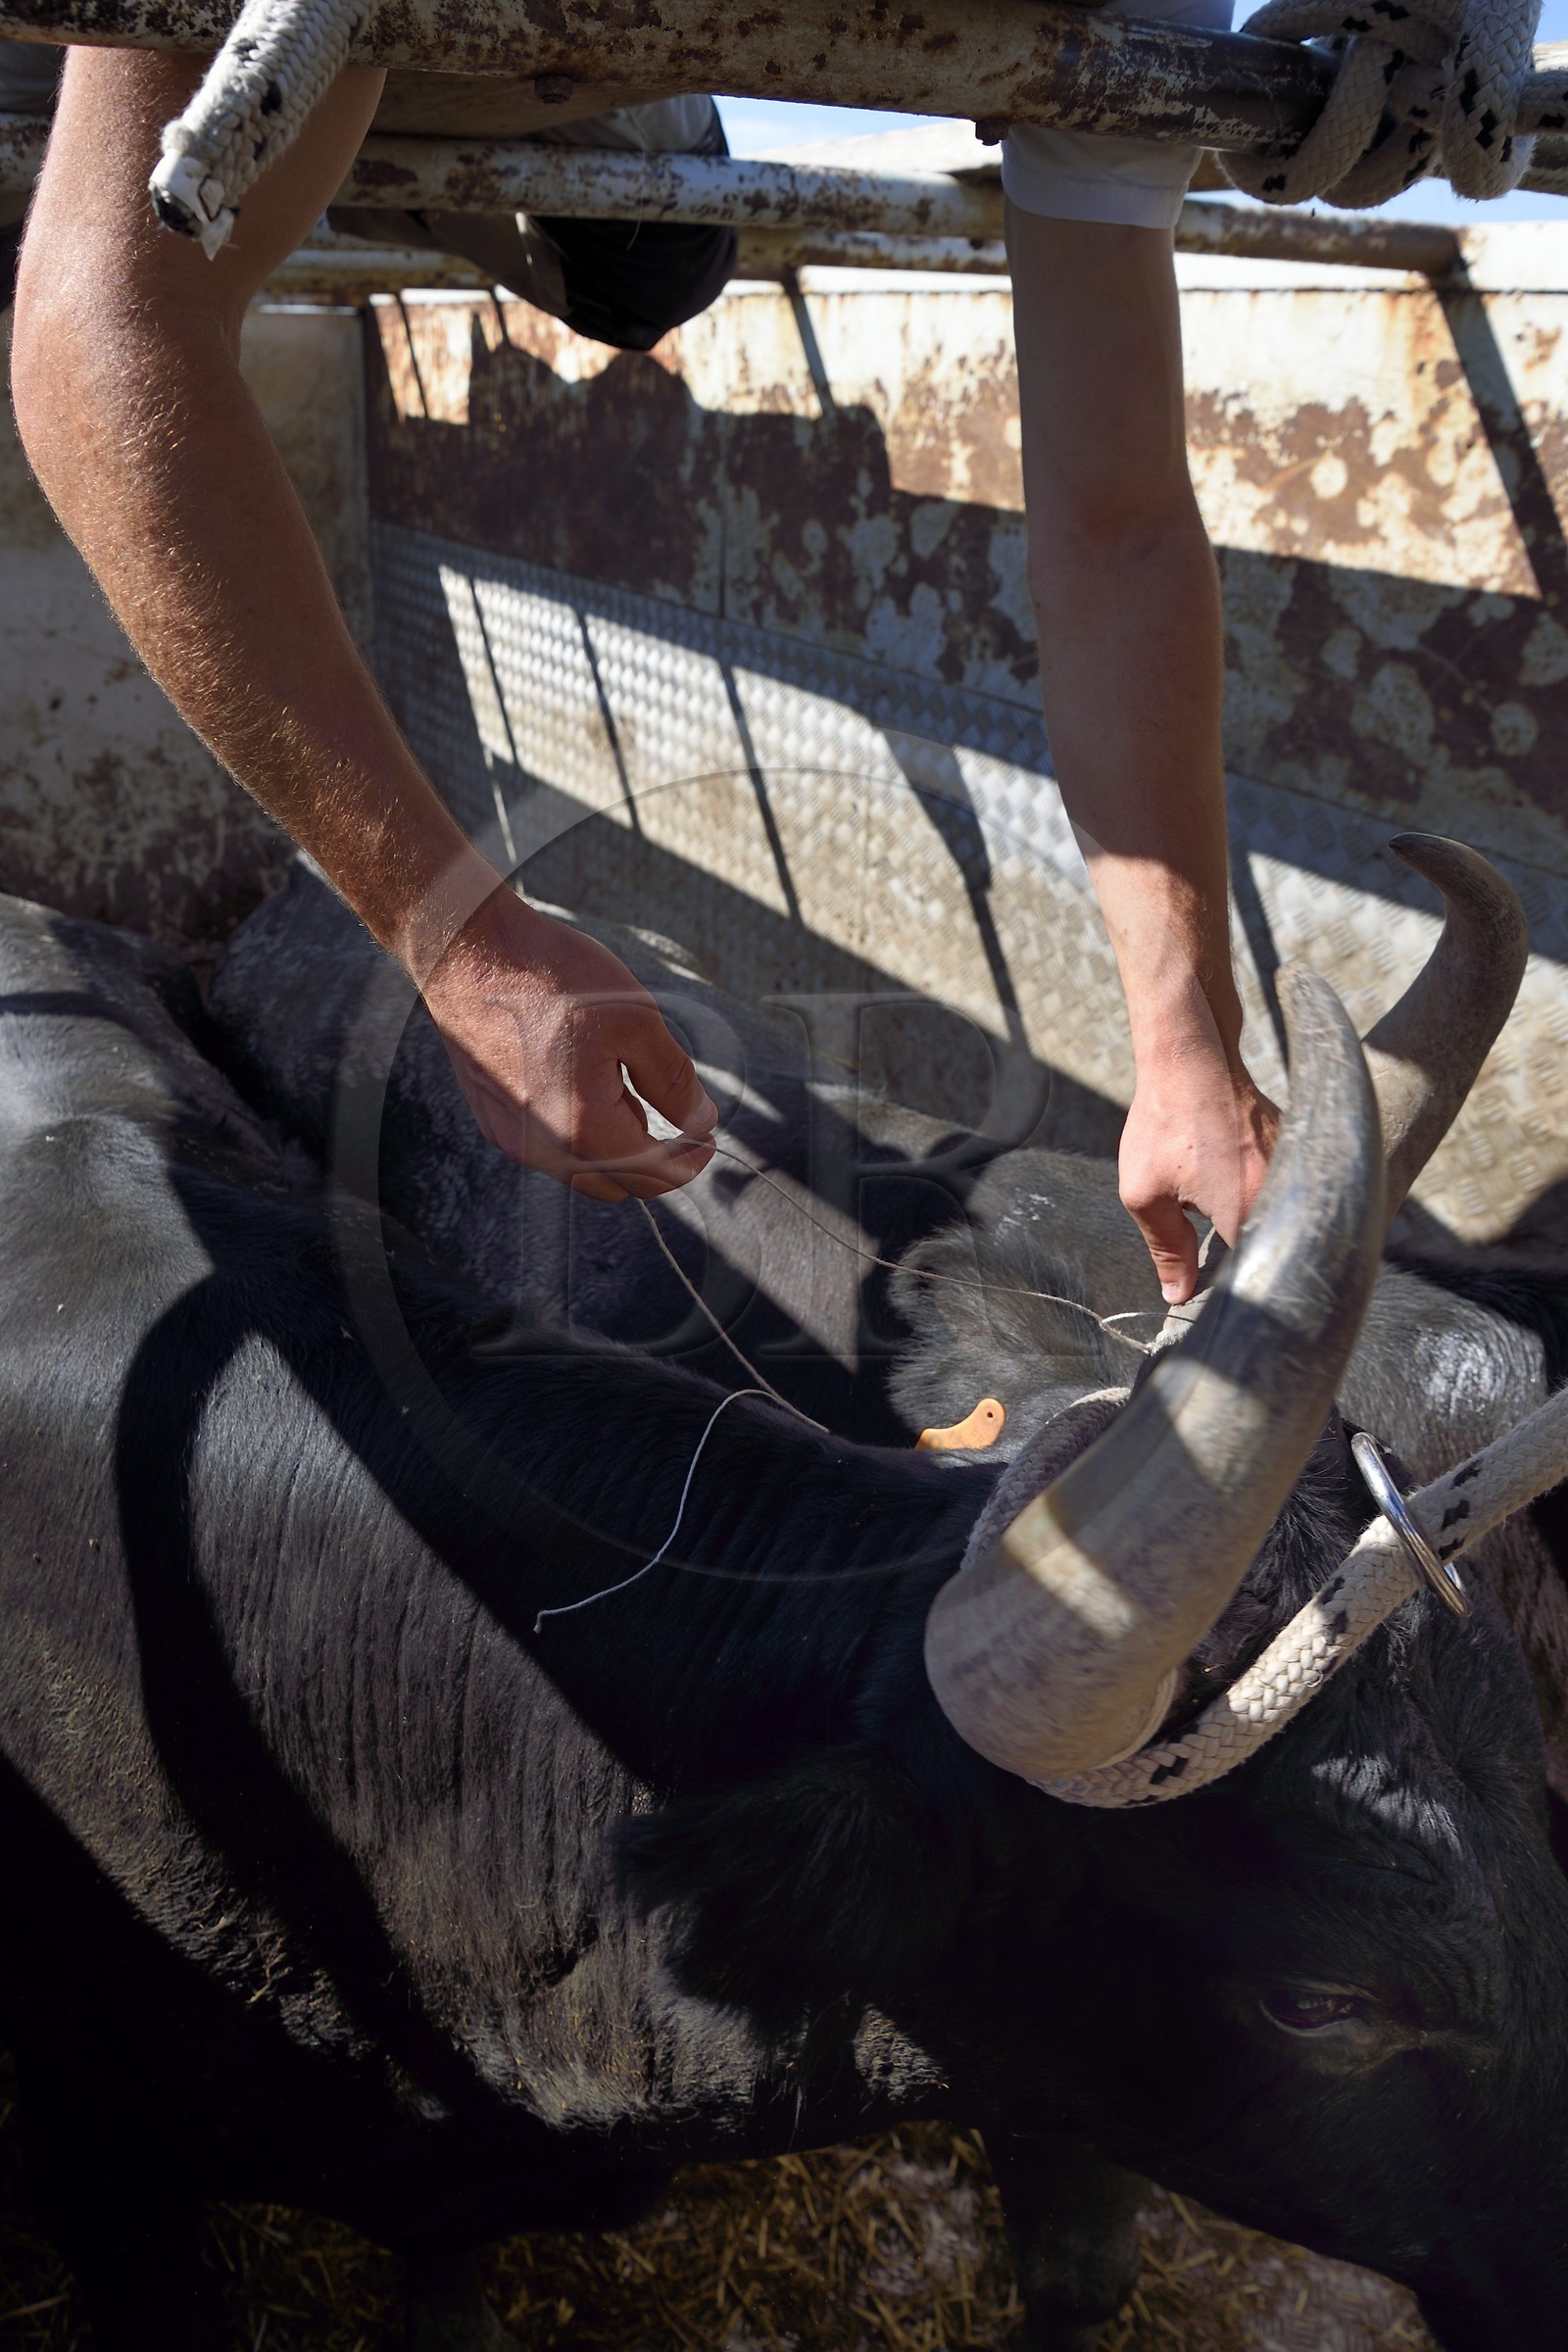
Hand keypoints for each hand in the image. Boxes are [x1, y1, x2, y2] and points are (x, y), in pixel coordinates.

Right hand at [421, 890, 717, 1202]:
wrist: (467, 950)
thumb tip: (701, 1120)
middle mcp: (542, 1147)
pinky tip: (584, 1087)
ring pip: (580, 1170)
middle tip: (677, 1120)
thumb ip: (673, 1079)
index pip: (652, 1175)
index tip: (706, 1138)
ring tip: (626, 1090)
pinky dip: (578, 1135)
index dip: (688, 1163)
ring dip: (614, 1148)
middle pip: (616, 1185)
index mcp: (583, 1128)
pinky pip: (548, 1150)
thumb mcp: (636, 1019)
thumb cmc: (552, 977)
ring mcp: (510, 1137)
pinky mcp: (492, 1119)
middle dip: (653, 1162)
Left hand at [1119, 1038, 1278, 1305]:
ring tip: (1235, 1241)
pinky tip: (1245, 1202)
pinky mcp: (1301, 1151)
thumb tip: (1178, 1295)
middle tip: (1223, 1277)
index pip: (1255, 1279)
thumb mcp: (1146, 1193)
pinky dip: (1271, 1206)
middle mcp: (1288, 1194)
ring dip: (1266, 1236)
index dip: (1236, 1297)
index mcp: (1249, 1213)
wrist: (1191, 1058)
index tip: (1214, 1304)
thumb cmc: (1164, 1122)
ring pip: (1289, 1224)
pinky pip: (1292, 1195)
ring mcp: (1301, 1169)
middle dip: (1253, 1270)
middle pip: (1280, 1254)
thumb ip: (1166, 1249)